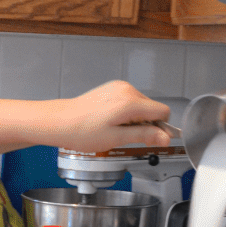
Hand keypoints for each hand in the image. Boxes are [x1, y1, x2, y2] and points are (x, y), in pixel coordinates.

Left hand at [57, 80, 171, 153]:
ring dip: (135, 119)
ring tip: (114, 128)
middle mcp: (126, 90)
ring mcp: (119, 87)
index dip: (160, 128)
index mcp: (130, 102)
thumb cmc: (82, 131)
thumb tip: (165, 138)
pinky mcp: (112, 88)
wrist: (60, 121)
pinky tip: (111, 121)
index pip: (163, 112)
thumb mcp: (116, 139)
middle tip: (126, 137)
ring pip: (141, 105)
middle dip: (146, 124)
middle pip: (152, 108)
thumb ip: (144, 136)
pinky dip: (126, 112)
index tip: (151, 139)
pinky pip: (130, 101)